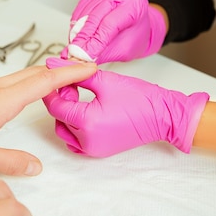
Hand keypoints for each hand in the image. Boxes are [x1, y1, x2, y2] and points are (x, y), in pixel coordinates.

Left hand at [0, 63, 96, 176]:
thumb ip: (11, 162)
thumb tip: (35, 167)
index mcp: (3, 100)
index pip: (46, 81)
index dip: (71, 73)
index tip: (91, 66)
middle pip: (36, 72)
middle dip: (61, 69)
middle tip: (81, 70)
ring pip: (21, 74)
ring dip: (43, 74)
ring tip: (57, 80)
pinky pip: (7, 80)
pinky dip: (25, 81)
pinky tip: (19, 94)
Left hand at [42, 58, 208, 156]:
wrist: (162, 116)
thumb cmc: (140, 99)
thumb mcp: (105, 80)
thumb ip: (77, 73)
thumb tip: (57, 64)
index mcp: (87, 122)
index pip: (56, 106)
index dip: (53, 89)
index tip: (55, 78)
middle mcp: (87, 140)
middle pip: (58, 118)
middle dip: (60, 101)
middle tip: (71, 85)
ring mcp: (92, 148)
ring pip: (64, 131)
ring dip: (65, 115)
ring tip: (78, 99)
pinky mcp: (98, 151)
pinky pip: (75, 142)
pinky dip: (73, 129)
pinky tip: (83, 114)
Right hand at [62, 0, 166, 63]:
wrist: (137, 25)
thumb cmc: (135, 35)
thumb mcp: (125, 49)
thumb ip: (104, 52)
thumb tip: (83, 57)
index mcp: (135, 4)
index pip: (110, 24)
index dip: (94, 41)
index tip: (84, 54)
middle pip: (95, 15)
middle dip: (83, 36)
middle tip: (74, 51)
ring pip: (85, 11)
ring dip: (77, 31)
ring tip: (75, 46)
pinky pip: (81, 7)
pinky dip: (76, 23)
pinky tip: (77, 34)